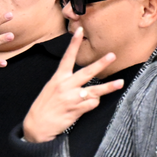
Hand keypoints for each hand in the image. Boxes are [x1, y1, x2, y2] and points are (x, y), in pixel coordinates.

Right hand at [23, 27, 123, 142]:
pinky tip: (87, 105)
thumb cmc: (44, 106)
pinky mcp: (75, 110)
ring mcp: (71, 98)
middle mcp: (65, 86)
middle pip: (86, 72)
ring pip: (94, 90)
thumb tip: (84, 85)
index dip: (74, 43)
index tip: (79, 30)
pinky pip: (91, 104)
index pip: (67, 57)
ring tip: (120, 83)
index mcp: (58, 78)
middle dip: (100, 64)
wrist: (36, 125)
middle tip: (112, 55)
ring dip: (108, 87)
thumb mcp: (51, 89)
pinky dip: (92, 104)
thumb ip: (66, 84)